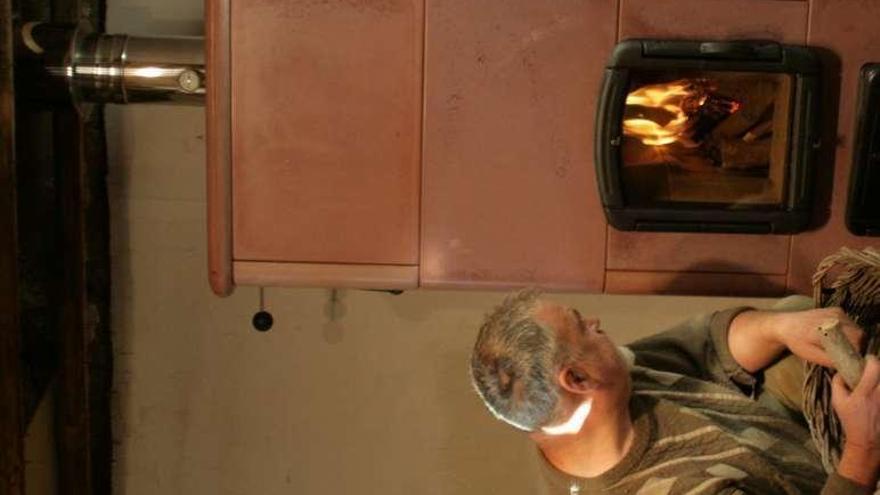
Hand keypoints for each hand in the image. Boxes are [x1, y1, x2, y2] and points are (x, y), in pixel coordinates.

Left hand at [772, 307, 863, 368]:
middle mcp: (835, 316)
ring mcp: (836, 311)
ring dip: (851, 338)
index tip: (847, 358)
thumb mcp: (812, 355)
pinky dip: (846, 331)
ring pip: (855, 328)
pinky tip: (834, 336)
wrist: (784, 325)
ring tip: (836, 345)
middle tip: (842, 354)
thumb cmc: (796, 342)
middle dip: (854, 345)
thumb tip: (848, 365)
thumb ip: (831, 360)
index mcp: (829, 327)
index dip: (855, 350)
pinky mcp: (836, 309)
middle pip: (858, 334)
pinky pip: (849, 323)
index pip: (856, 339)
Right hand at [833, 356, 879, 486]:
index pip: (874, 368)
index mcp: (865, 392)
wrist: (866, 439)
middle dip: (878, 368)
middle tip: (873, 370)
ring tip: (874, 382)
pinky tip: (875, 393)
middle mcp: (879, 395)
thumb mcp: (837, 402)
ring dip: (879, 379)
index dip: (871, 360)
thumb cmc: (850, 420)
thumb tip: (840, 372)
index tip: (867, 360)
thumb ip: (837, 384)